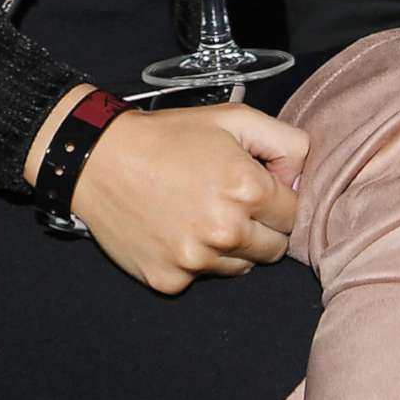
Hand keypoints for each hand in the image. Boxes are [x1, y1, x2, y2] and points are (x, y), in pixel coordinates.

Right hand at [66, 99, 310, 294]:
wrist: (101, 160)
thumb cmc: (170, 137)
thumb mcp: (236, 119)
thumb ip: (287, 144)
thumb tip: (299, 180)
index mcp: (247, 190)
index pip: (294, 215)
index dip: (280, 200)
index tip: (260, 190)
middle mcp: (225, 231)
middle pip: (274, 249)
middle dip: (263, 228)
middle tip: (233, 204)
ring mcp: (195, 260)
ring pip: (241, 266)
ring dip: (231, 246)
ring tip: (202, 213)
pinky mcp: (169, 280)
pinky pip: (202, 278)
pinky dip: (197, 260)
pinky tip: (178, 229)